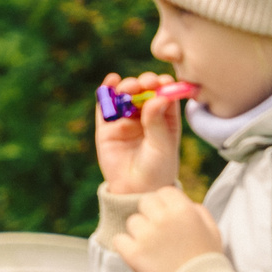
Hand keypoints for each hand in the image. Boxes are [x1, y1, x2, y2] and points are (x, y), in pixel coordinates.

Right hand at [95, 71, 183, 194]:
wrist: (135, 191)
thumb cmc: (156, 169)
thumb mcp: (162, 146)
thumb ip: (157, 122)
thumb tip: (158, 96)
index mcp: (165, 118)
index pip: (164, 94)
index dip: (164, 85)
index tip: (163, 82)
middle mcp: (145, 116)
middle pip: (144, 91)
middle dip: (145, 83)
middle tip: (146, 83)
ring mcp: (125, 120)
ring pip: (125, 95)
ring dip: (127, 86)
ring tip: (129, 88)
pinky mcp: (106, 126)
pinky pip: (105, 105)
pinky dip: (107, 90)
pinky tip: (111, 81)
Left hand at [111, 185, 224, 271]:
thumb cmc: (207, 260)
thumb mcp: (212, 230)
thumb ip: (198, 211)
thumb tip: (184, 203)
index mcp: (183, 210)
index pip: (164, 192)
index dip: (165, 203)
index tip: (168, 217)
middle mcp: (163, 219)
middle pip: (145, 202)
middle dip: (150, 214)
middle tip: (158, 231)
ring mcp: (146, 236)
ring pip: (132, 222)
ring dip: (139, 232)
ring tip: (152, 247)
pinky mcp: (134, 253)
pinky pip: (119, 240)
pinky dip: (125, 246)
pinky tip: (137, 254)